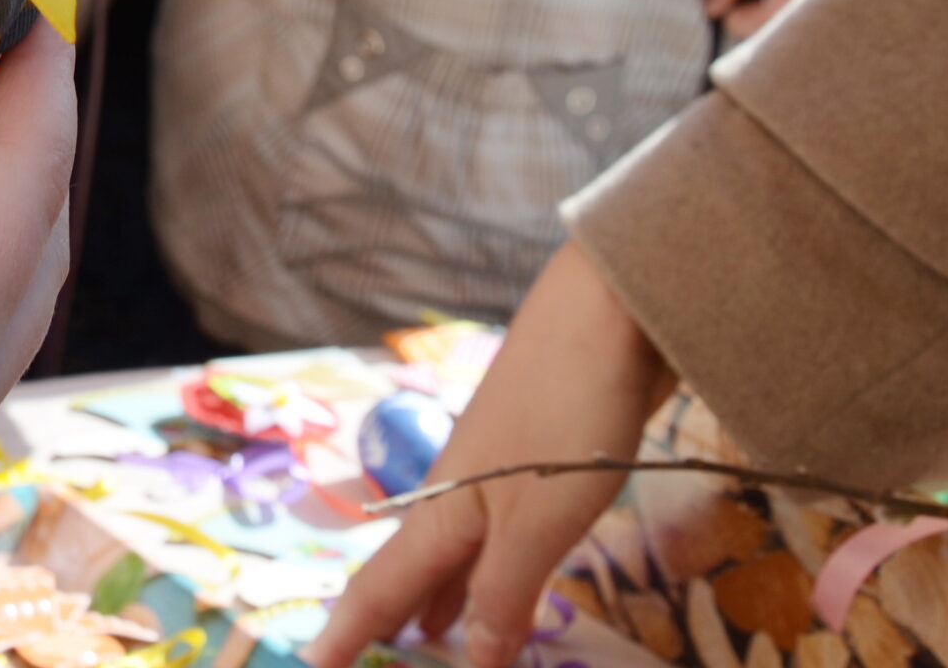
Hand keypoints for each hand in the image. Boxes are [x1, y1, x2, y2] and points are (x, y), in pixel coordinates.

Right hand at [303, 242, 673, 667]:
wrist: (603, 314)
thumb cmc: (564, 413)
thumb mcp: (537, 521)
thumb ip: (502, 593)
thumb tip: (470, 662)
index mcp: (440, 513)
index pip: (380, 589)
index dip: (344, 634)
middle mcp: (452, 496)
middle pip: (410, 574)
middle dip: (385, 624)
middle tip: (364, 663)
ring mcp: (490, 474)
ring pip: (451, 555)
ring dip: (435, 603)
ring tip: (424, 644)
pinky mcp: (530, 460)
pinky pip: (490, 538)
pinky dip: (481, 576)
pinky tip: (501, 585)